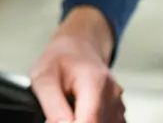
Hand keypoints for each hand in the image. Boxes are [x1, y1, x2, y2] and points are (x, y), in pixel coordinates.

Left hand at [29, 6, 125, 122]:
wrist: (79, 47)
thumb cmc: (61, 58)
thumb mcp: (43, 77)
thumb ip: (52, 105)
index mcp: (94, 82)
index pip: (89, 122)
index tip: (57, 120)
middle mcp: (112, 94)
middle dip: (72, 122)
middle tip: (60, 109)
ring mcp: (118, 104)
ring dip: (81, 120)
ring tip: (70, 105)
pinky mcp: (119, 113)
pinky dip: (91, 120)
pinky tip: (80, 110)